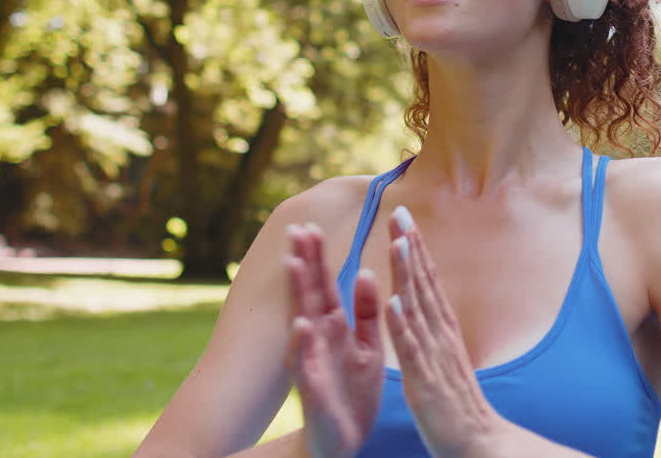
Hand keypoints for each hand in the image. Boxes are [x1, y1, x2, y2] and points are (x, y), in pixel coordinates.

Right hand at [284, 223, 385, 457]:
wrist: (345, 439)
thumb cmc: (354, 390)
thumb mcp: (367, 345)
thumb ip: (365, 311)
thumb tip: (365, 271)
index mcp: (335, 328)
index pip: (323, 285)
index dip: (317, 256)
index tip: (310, 224)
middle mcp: (319, 340)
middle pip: (310, 294)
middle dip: (304, 262)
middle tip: (295, 228)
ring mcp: (313, 362)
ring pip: (303, 322)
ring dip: (298, 294)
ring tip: (293, 264)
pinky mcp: (314, 389)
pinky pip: (308, 365)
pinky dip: (303, 345)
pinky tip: (301, 324)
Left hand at [385, 207, 505, 457]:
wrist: (477, 443)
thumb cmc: (456, 403)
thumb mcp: (444, 356)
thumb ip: (434, 328)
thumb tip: (422, 302)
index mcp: (441, 329)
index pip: (426, 280)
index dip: (414, 247)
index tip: (402, 216)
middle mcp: (440, 335)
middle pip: (423, 283)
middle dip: (410, 246)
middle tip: (398, 211)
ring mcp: (433, 356)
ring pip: (417, 307)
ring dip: (407, 274)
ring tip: (397, 242)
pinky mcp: (425, 381)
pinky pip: (411, 350)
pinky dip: (402, 325)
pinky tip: (392, 302)